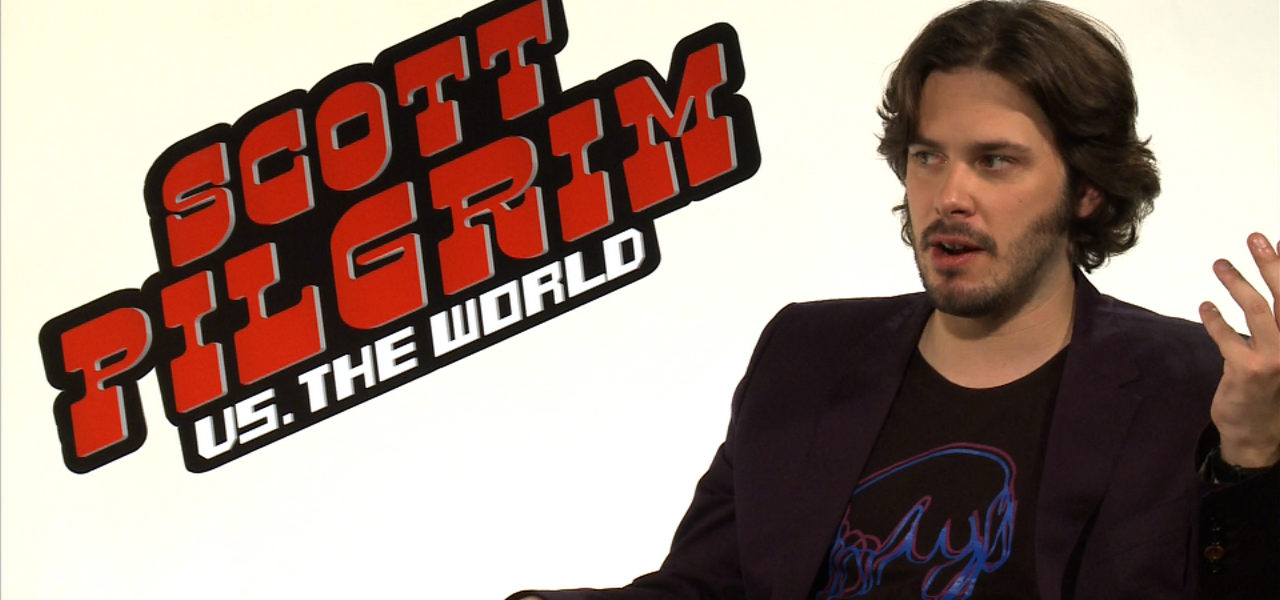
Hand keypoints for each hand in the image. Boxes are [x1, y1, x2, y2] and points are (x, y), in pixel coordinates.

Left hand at [1200, 232, 1279, 467]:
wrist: (1262, 433)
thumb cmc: (1273, 387)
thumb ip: (1277, 319)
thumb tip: (1273, 278)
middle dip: (1272, 264)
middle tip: (1255, 238)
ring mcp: (1276, 359)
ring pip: (1257, 310)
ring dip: (1237, 282)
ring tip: (1220, 264)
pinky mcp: (1248, 371)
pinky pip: (1227, 336)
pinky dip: (1214, 318)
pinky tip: (1206, 306)